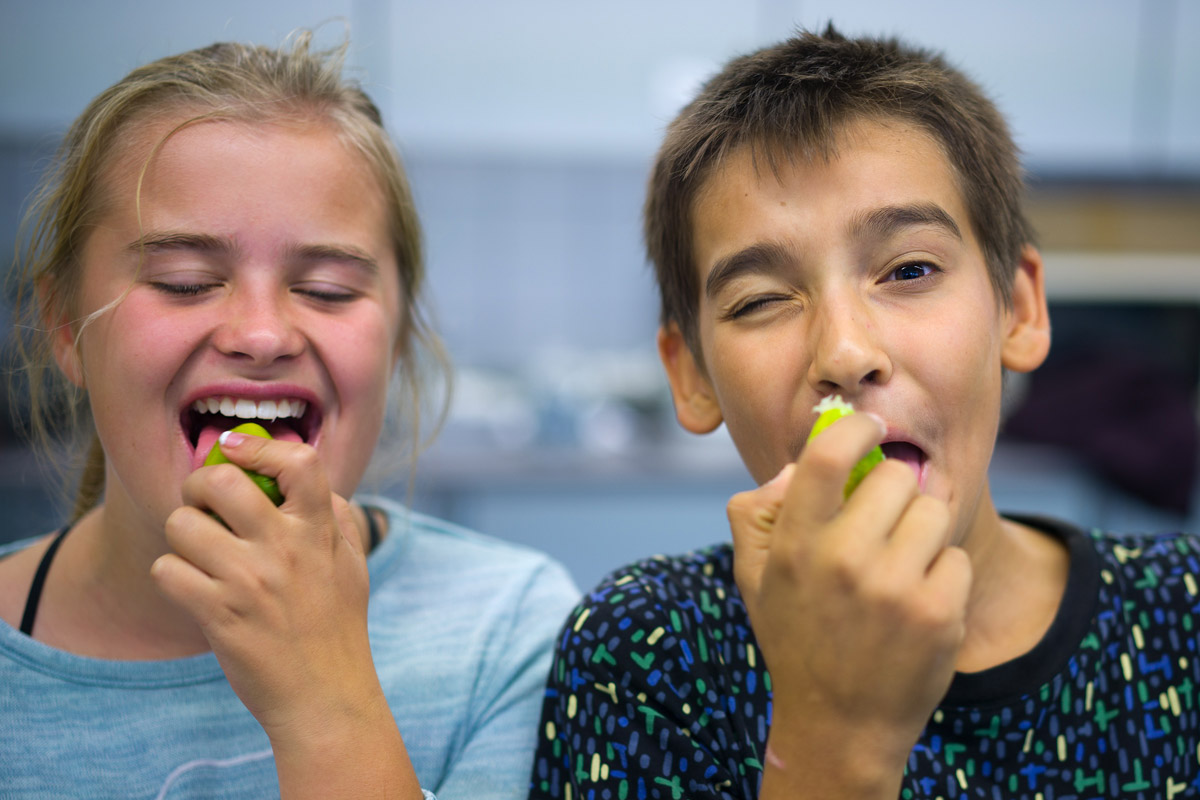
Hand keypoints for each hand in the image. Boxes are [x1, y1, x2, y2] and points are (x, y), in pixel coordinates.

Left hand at [151, 433, 418, 797]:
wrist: (323, 694)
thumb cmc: (337, 626)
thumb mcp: (352, 564)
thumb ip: (334, 517)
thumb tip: (309, 481)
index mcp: (319, 532)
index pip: (299, 463)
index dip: (259, 447)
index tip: (235, 448)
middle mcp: (284, 549)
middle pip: (220, 482)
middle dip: (199, 485)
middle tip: (202, 503)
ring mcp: (248, 581)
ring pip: (182, 524)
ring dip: (181, 534)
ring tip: (197, 552)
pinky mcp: (217, 614)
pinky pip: (166, 569)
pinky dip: (171, 574)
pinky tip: (190, 586)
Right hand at [726, 412, 970, 797]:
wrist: (838, 724)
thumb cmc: (796, 636)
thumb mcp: (754, 575)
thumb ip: (760, 511)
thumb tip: (804, 462)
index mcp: (794, 545)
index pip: (826, 456)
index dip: (854, 428)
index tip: (868, 426)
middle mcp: (843, 561)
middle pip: (896, 476)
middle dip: (894, 492)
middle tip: (883, 523)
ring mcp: (894, 589)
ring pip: (933, 512)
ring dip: (921, 532)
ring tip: (899, 568)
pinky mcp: (938, 613)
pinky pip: (956, 557)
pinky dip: (943, 574)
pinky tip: (916, 604)